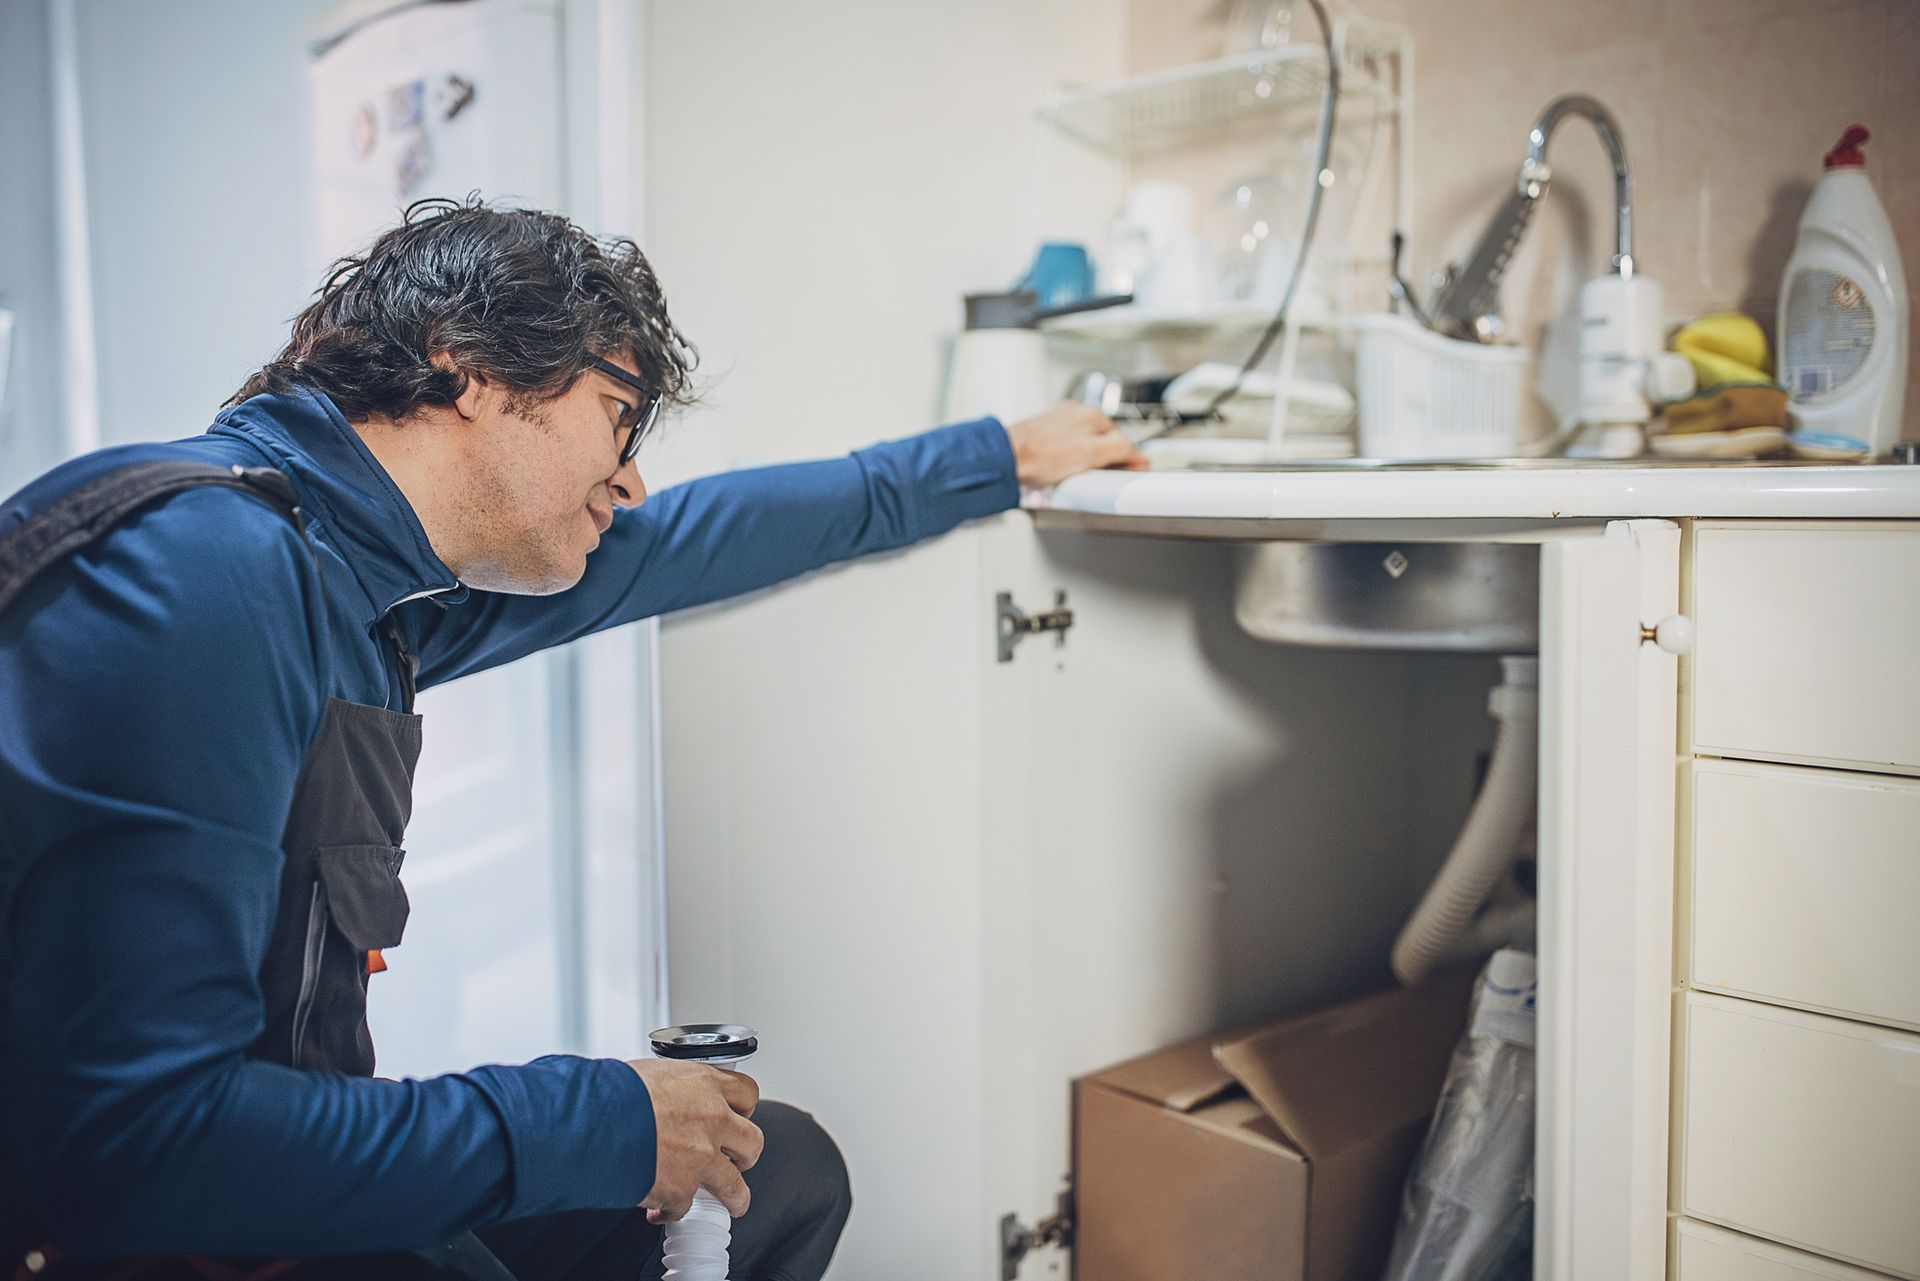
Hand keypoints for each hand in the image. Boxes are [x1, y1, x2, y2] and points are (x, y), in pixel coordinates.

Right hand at [627, 1058, 763, 1221]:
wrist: (593, 1121)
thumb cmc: (612, 1093)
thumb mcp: (651, 1073)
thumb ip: (672, 1089)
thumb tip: (666, 1099)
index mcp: (704, 1085)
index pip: (746, 1093)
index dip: (743, 1110)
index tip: (737, 1118)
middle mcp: (711, 1120)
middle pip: (753, 1142)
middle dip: (744, 1155)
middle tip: (735, 1160)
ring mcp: (701, 1157)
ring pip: (736, 1187)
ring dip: (732, 1198)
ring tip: (729, 1203)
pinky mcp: (682, 1189)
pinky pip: (685, 1208)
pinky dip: (673, 1211)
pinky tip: (660, 1208)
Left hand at [1004, 402, 1146, 487]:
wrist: (1006, 459)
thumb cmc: (1040, 456)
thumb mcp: (1090, 454)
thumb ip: (1120, 451)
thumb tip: (1139, 456)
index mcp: (1091, 414)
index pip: (1122, 439)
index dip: (1127, 460)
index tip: (1130, 473)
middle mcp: (1076, 414)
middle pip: (1103, 442)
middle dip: (1104, 461)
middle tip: (1099, 478)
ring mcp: (1059, 423)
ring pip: (1085, 446)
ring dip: (1086, 462)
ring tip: (1076, 476)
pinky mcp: (1045, 435)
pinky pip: (1067, 450)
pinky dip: (1069, 462)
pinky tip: (1061, 472)